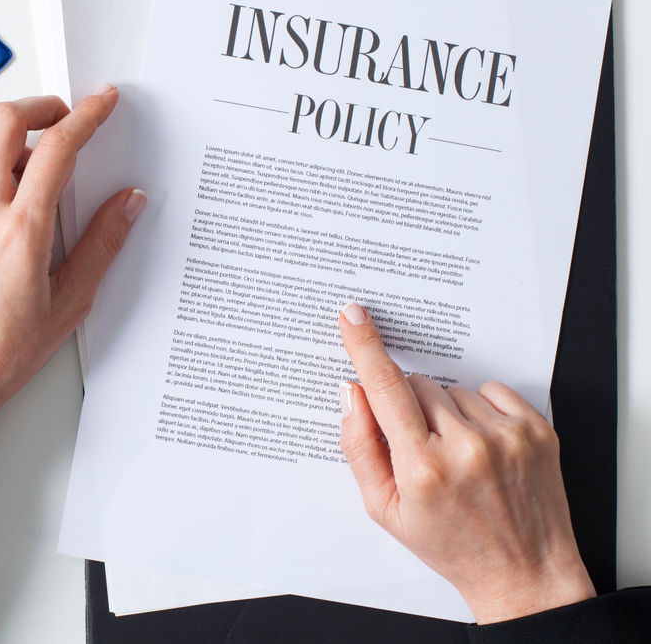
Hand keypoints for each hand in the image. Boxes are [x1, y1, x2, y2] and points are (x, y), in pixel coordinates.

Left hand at [0, 89, 144, 517]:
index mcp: (21, 230)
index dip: (87, 114)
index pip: (58, 147)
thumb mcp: (69, 303)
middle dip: (40, 106)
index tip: (103, 102)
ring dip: (5, 135)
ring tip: (27, 159)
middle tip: (62, 118)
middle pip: (4, 120)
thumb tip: (129, 202)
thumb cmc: (1, 352)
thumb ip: (103, 244)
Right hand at [337, 302, 595, 623]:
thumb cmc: (450, 544)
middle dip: (409, 406)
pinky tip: (481, 444)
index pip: (385, 390)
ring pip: (453, 390)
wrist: (524, 573)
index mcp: (423, 467)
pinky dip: (480, 410)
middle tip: (420, 446)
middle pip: (417, 386)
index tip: (353, 317)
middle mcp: (466, 448)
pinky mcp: (535, 431)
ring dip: (447, 412)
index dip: (365, 347)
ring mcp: (505, 437)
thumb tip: (353, 393)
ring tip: (458, 454)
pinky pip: (491, 391)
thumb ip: (360, 447)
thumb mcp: (384, 508)